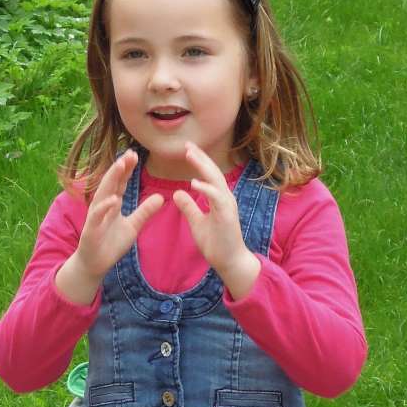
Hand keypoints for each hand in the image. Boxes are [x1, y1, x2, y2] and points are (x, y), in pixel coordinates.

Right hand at [55, 150, 164, 304]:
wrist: (95, 264)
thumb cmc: (111, 244)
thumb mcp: (133, 226)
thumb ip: (144, 212)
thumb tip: (161, 197)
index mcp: (112, 204)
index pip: (120, 183)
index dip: (127, 169)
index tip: (135, 155)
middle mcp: (103, 206)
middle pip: (111, 183)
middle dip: (119, 168)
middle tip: (129, 153)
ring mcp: (95, 217)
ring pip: (103, 194)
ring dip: (110, 179)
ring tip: (120, 166)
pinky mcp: (91, 229)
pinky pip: (97, 216)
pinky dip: (105, 207)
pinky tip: (114, 199)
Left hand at [172, 143, 259, 299]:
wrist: (229, 261)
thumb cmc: (216, 243)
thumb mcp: (197, 223)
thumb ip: (189, 207)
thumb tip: (177, 193)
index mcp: (218, 198)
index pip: (208, 175)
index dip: (198, 161)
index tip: (187, 149)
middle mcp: (225, 198)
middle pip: (212, 172)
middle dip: (200, 157)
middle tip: (187, 144)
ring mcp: (227, 205)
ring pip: (216, 180)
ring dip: (203, 166)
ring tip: (190, 154)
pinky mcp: (227, 215)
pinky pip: (216, 198)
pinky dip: (206, 189)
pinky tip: (193, 182)